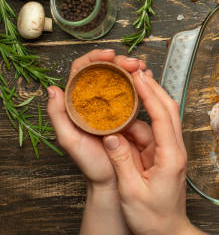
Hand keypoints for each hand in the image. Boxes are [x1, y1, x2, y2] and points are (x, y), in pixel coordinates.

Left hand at [47, 49, 149, 188]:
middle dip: (121, 61)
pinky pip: (136, 93)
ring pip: (122, 79)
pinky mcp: (130, 112)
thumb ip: (58, 116)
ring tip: (143, 69)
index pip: (83, 70)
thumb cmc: (90, 164)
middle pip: (106, 70)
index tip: (110, 55)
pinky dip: (143, 83)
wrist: (114, 179)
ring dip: (133, 70)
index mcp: (78, 102)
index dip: (96, 58)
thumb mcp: (69, 140)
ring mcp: (114, 105)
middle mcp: (96, 100)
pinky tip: (149, 80)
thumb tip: (52, 90)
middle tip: (133, 63)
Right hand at [102, 70, 188, 234]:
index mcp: (171, 156)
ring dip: (149, 101)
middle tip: (135, 70)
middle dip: (153, 88)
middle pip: (168, 110)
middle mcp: (175, 150)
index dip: (151, 94)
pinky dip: (142, 120)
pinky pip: (153, 132)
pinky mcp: (164, 156)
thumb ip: (122, 162)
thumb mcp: (132, 192)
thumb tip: (111, 136)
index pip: (163, 116)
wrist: (170, 233)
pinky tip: (128, 113)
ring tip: (130, 84)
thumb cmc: (153, 218)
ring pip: (162, 119)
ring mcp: (171, 152)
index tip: (138, 76)